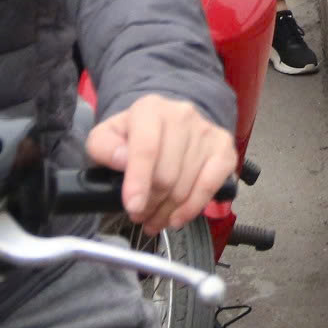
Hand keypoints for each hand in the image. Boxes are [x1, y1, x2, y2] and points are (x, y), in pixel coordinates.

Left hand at [86, 95, 236, 231]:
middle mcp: (182, 115)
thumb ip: (104, 146)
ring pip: (185, 186)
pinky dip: (193, 208)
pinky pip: (211, 186)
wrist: (168, 125)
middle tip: (138, 215)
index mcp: (150, 109)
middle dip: (150, 203)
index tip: (132, 206)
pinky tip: (177, 218)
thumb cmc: (134, 137)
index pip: (147, 148)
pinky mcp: (224, 148)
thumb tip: (121, 160)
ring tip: (154, 219)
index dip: (139, 181)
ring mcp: (206, 131)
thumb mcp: (107, 137)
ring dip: (167, 211)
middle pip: (166, 174)